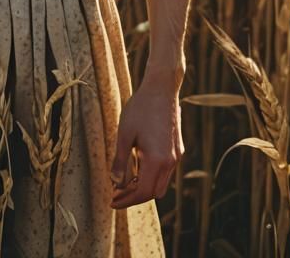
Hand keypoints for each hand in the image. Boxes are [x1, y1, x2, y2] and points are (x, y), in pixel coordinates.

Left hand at [109, 69, 183, 208]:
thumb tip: (115, 183)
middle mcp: (170, 161)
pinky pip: (165, 171)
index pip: (143, 192)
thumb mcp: (124, 134)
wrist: (161, 88)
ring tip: (124, 182)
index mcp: (157, 160)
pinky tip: (137, 167)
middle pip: (154, 192)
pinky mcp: (177, 149)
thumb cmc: (140, 108)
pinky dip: (151, 175)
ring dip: (144, 186)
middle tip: (116, 194)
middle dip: (135, 196)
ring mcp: (176, 155)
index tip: (112, 201)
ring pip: (161, 183)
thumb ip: (120, 161)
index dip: (126, 199)